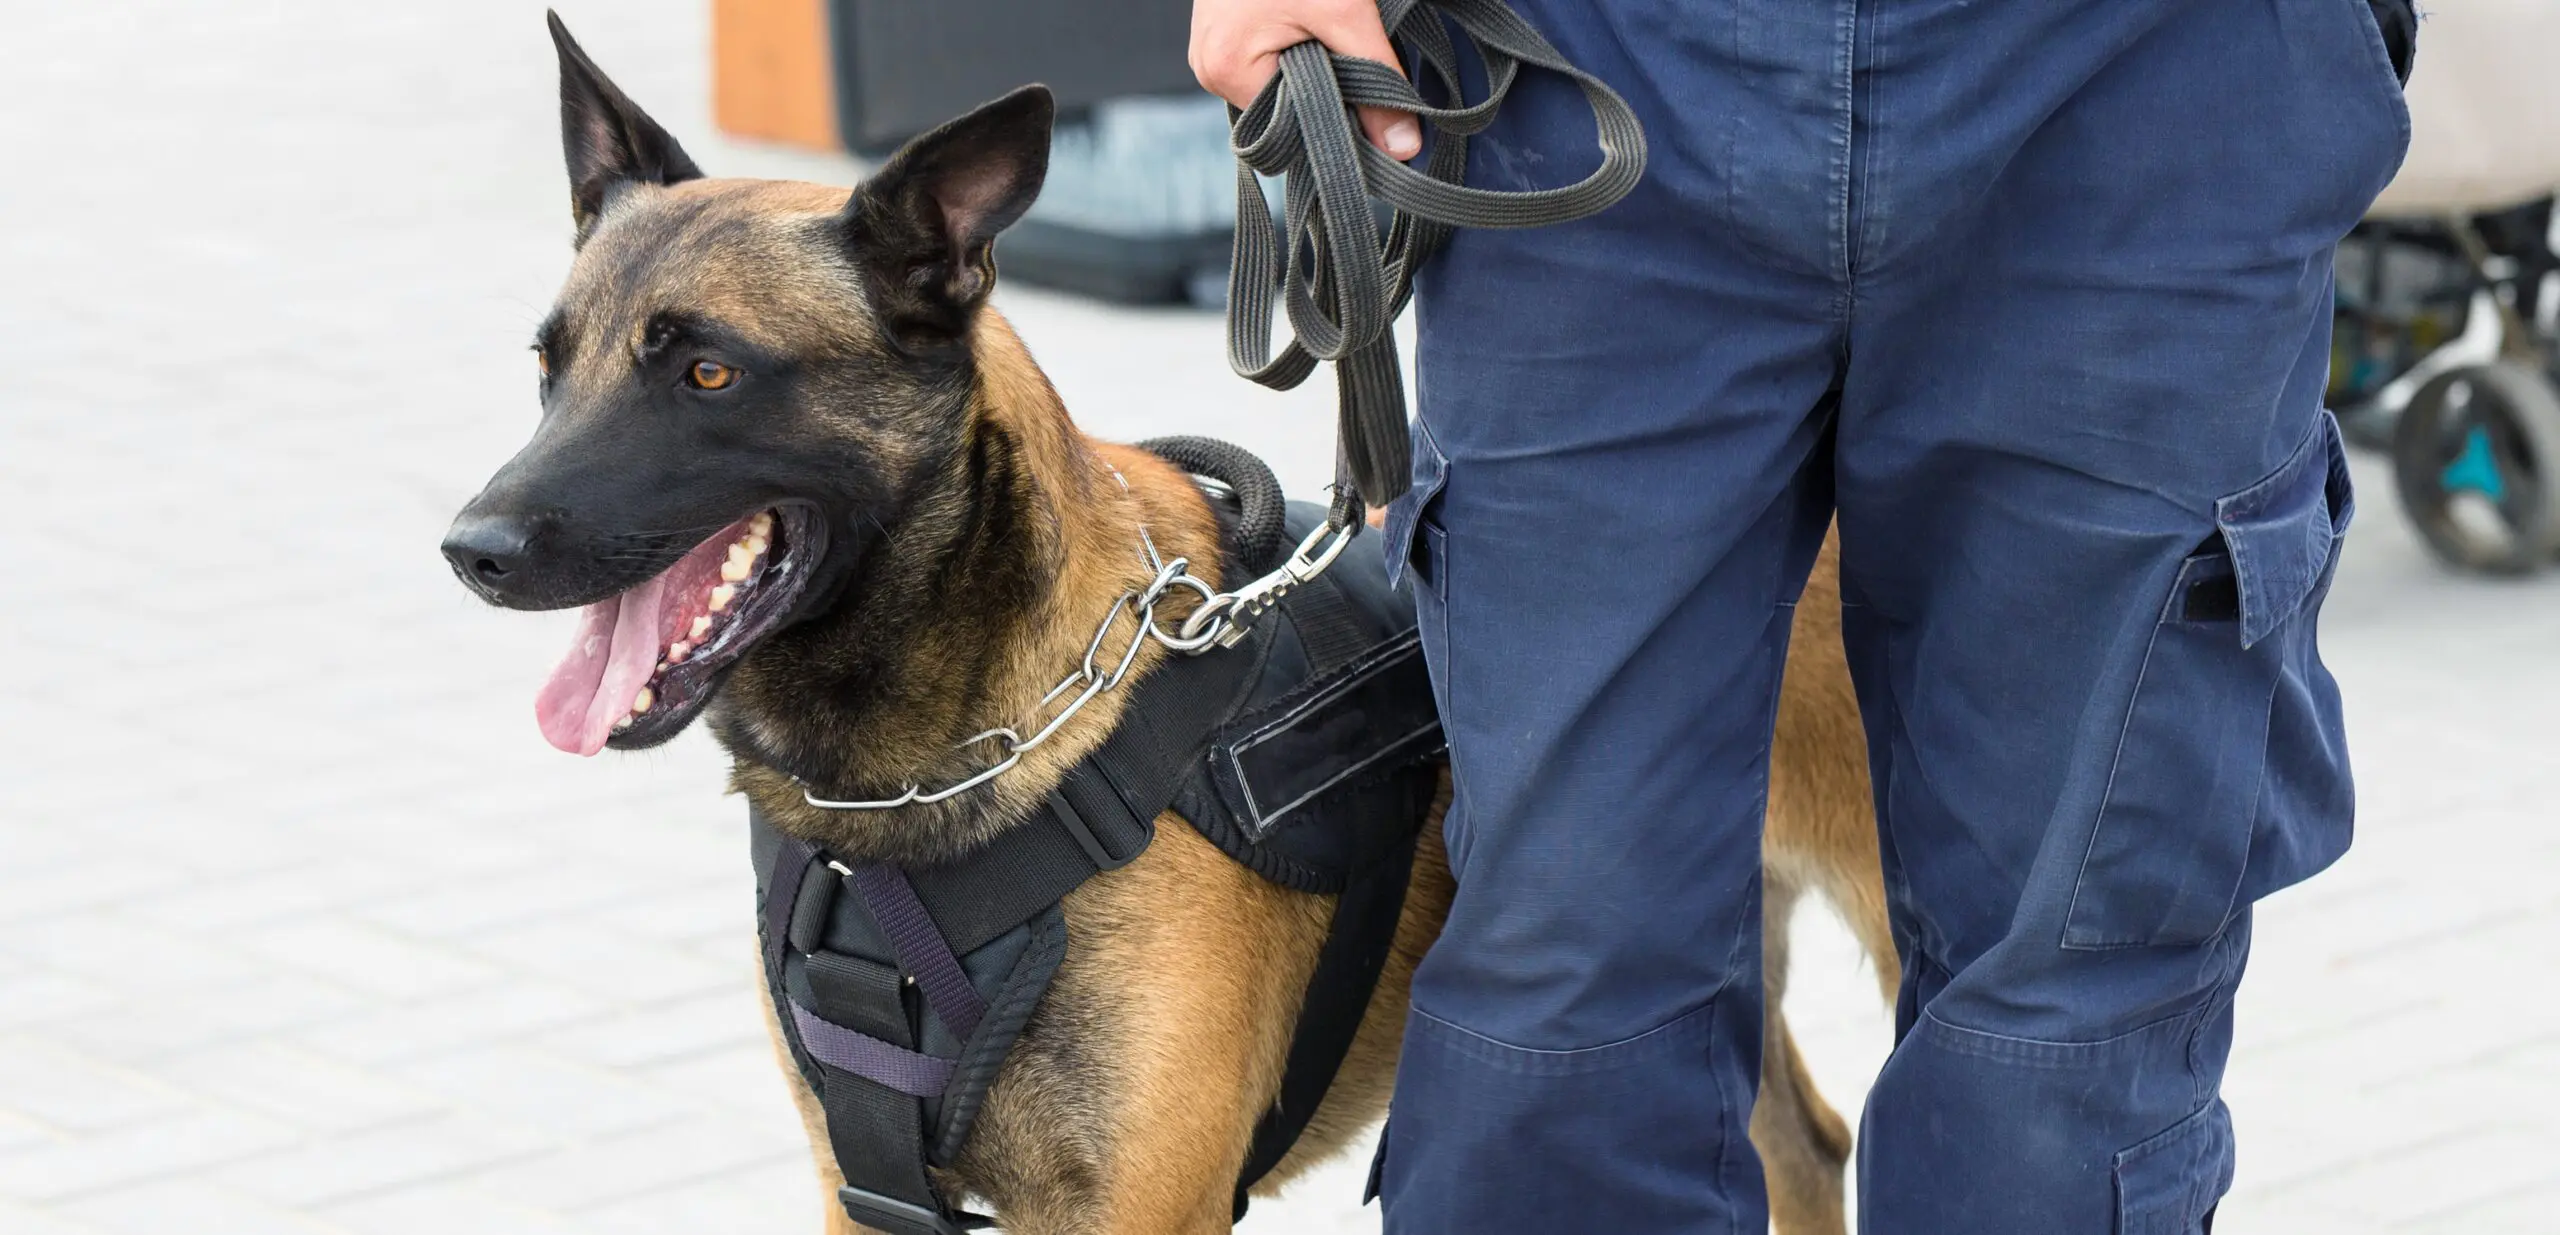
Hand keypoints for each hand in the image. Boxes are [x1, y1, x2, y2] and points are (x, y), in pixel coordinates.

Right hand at [1189, 0, 1420, 158]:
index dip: (1334, 122)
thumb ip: (1376, 81)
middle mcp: (1207, 67)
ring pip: (1277, 89)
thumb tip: (1403, 149)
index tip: (1372, 104)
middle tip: (1351, 53)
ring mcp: (1209, 50)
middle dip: (1323, 94)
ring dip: (1312, 71)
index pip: (1289, 131)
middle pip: (1280, 114)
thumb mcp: (1346, 13)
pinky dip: (1297, 55)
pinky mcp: (1221, 34)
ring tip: (1326, 30)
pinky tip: (1311, 28)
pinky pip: (1265, 64)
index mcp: (1225, 68)